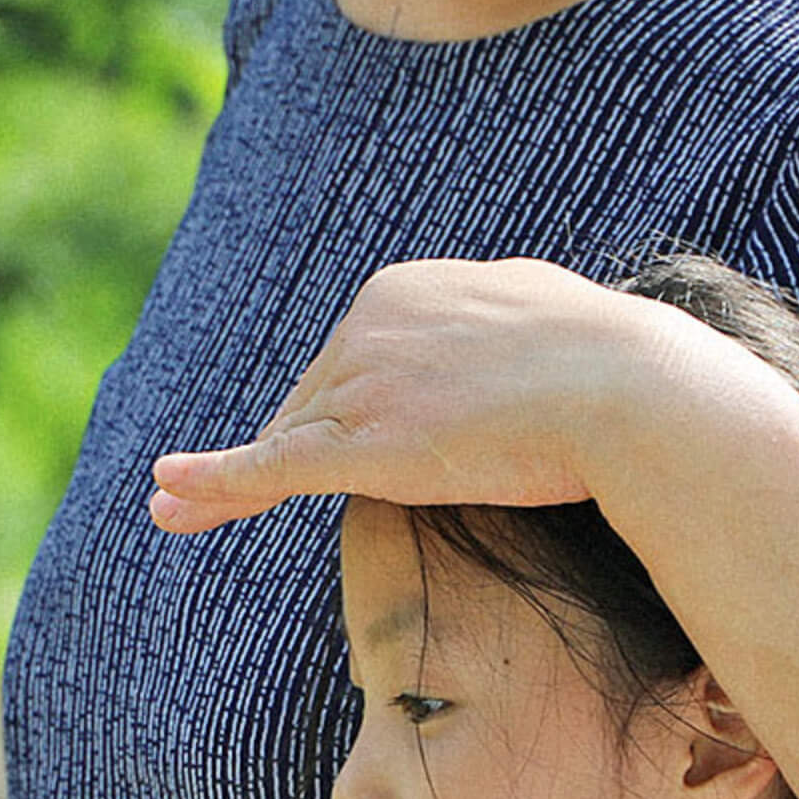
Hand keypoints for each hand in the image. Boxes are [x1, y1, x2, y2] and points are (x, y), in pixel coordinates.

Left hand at [148, 257, 661, 532]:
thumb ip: (497, 321)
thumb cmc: (612, 362)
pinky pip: (270, 469)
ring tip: (173, 509)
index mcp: (403, 289)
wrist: (629, 392)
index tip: (349, 450)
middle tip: (238, 494)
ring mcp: (360, 385)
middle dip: (292, 450)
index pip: (353, 361)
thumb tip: (511, 324)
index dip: (351, 412)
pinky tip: (169, 499)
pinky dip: (215, 485)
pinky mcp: (360, 445)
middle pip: (314, 402)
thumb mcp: (541, 313)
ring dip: (224, 480)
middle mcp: (367, 326)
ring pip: (285, 440)